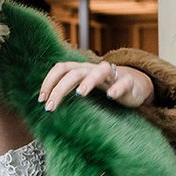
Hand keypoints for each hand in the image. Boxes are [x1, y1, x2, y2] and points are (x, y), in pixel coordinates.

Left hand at [38, 61, 153, 110]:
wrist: (135, 85)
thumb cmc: (103, 88)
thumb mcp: (82, 89)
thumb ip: (67, 93)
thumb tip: (44, 105)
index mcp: (80, 70)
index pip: (60, 69)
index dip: (49, 82)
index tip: (41, 99)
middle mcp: (93, 69)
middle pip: (74, 73)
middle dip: (60, 89)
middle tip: (51, 107)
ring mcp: (112, 75)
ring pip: (99, 72)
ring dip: (88, 81)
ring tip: (80, 93)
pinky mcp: (128, 82)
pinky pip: (123, 82)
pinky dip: (117, 88)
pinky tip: (111, 96)